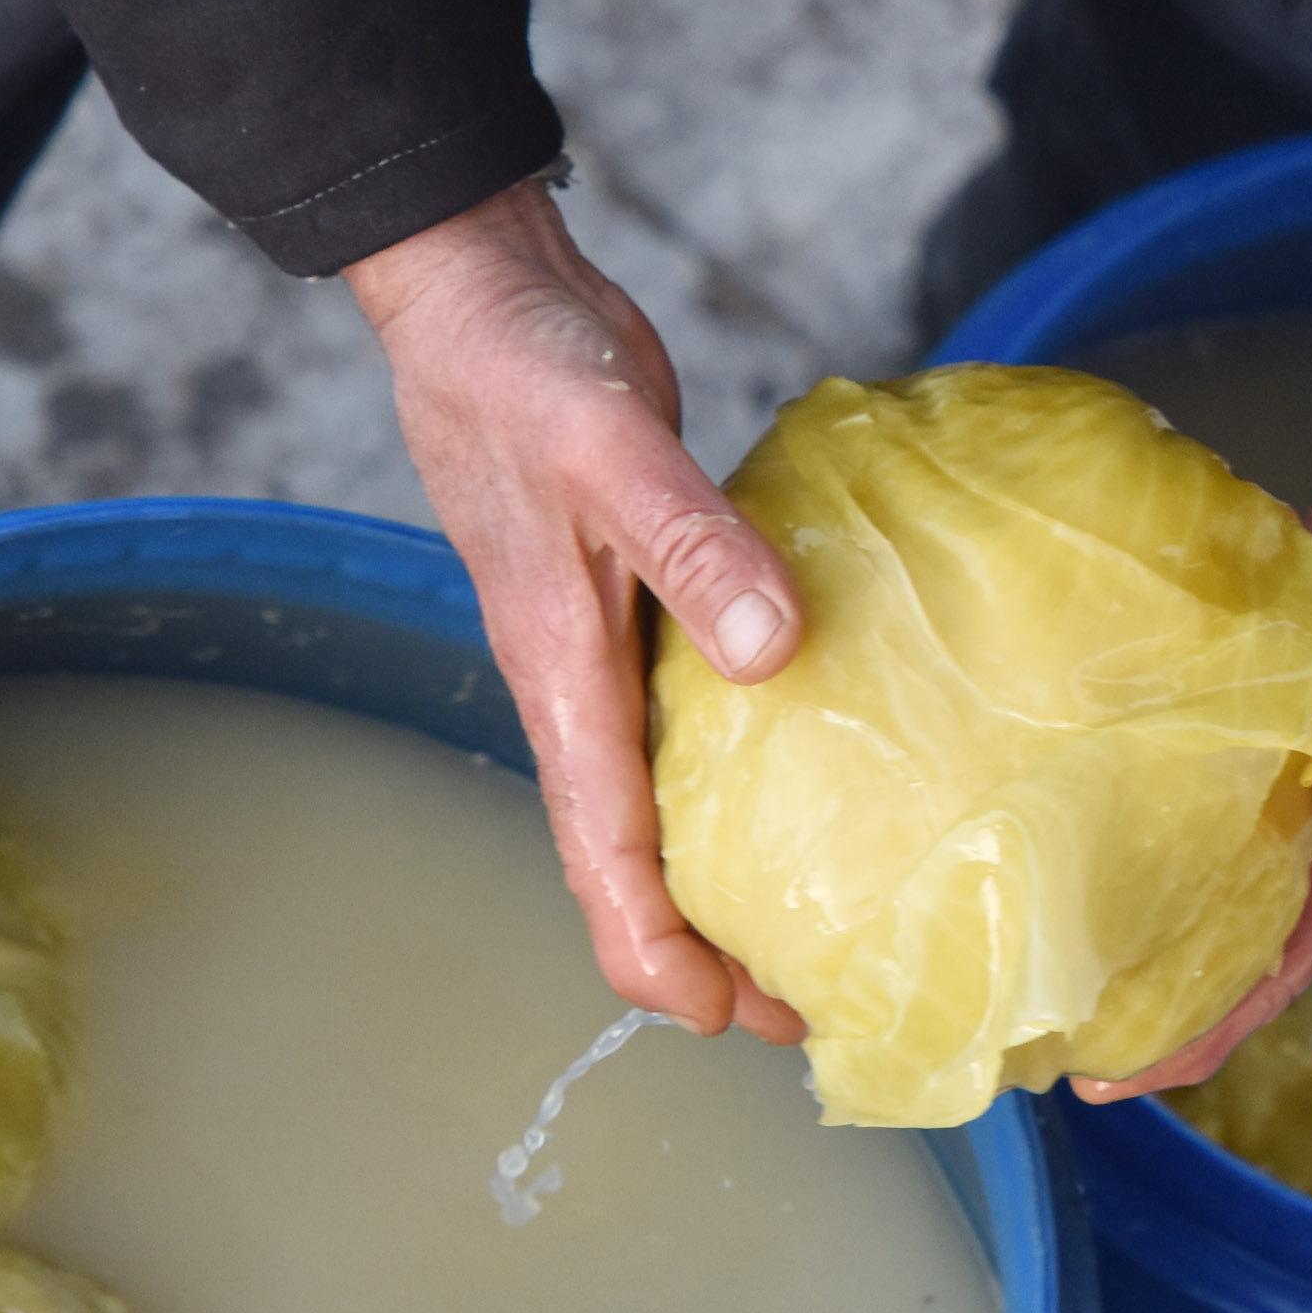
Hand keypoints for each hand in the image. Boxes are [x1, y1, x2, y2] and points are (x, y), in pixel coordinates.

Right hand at [344, 176, 807, 1040]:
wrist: (481, 292)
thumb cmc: (522, 368)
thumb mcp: (614, 446)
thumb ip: (696, 546)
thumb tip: (775, 654)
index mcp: (560, 679)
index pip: (603, 862)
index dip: (664, 959)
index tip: (744, 1021)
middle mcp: (580, 689)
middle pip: (633, 865)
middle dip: (713, 952)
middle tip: (820, 1005)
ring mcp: (610, 652)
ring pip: (661, 805)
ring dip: (730, 875)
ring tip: (830, 920)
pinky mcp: (644, 604)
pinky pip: (692, 726)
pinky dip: (746, 776)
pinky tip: (824, 775)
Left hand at [1069, 388, 1311, 1100]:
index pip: (1273, 961)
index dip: (1199, 1027)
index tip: (1112, 1080)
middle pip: (1211, 911)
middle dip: (1132, 969)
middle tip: (1028, 1011)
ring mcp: (1278, 736)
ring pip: (1186, 822)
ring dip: (1115, 863)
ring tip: (1014, 897)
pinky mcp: (1251, 666)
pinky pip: (1180, 724)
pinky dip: (1123, 746)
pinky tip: (1047, 757)